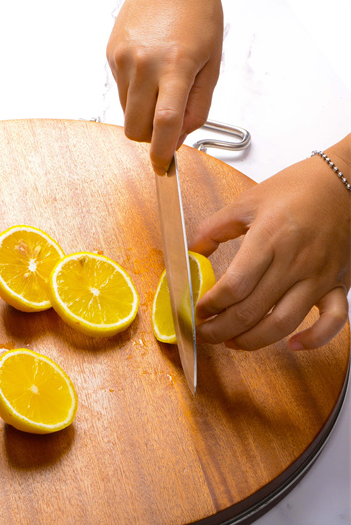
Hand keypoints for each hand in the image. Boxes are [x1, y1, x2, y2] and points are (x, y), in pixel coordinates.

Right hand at [106, 0, 222, 173]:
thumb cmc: (196, 14)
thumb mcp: (212, 63)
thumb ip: (197, 107)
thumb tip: (179, 138)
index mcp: (176, 65)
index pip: (165, 123)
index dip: (162, 152)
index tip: (162, 166)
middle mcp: (144, 63)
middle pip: (136, 129)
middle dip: (150, 138)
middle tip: (165, 126)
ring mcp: (123, 60)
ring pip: (126, 114)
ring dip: (143, 114)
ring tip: (160, 86)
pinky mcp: (111, 56)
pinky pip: (120, 93)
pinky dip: (135, 94)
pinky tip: (148, 71)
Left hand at [189, 135, 350, 350]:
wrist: (348, 180)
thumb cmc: (296, 188)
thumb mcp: (247, 201)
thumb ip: (214, 228)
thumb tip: (190, 252)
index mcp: (269, 238)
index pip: (234, 286)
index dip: (210, 304)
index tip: (197, 309)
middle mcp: (295, 262)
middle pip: (251, 311)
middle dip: (220, 329)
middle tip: (204, 332)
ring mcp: (319, 276)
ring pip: (282, 323)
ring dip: (251, 341)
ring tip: (231, 342)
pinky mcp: (340, 283)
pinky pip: (334, 320)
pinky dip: (314, 339)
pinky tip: (292, 345)